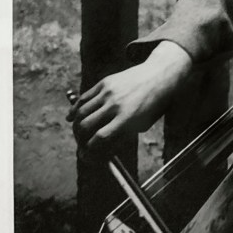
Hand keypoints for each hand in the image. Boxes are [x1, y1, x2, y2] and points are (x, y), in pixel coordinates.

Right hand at [66, 41, 192, 154]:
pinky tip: (72, 117)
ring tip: (77, 133)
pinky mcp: (105, 82)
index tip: (86, 157)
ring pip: (81, 112)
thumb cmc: (154, 104)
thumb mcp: (143, 124)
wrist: (160, 75)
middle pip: (86, 126)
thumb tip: (102, 150)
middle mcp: (115, 105)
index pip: (100, 138)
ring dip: (75, 126)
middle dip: (80, 139)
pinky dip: (75, 109)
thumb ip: (122, 136)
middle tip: (81, 144)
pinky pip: (84, 98)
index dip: (89, 151)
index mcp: (127, 118)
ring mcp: (108, 92)